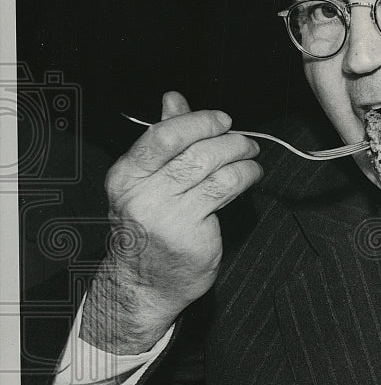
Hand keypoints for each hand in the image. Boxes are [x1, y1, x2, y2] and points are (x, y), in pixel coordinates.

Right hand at [81, 91, 262, 353]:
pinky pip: (225, 191)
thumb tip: (173, 99)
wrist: (144, 285)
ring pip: (212, 168)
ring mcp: (167, 215)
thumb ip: (163, 140)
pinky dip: (245, 175)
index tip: (221, 119)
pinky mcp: (192, 233)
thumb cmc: (149, 229)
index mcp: (125, 176)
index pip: (162, 136)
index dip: (198, 121)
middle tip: (244, 138)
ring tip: (251, 154)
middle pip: (192, 150)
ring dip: (240, 155)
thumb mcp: (145, 182)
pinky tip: (251, 174)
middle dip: (226, 137)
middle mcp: (141, 195)